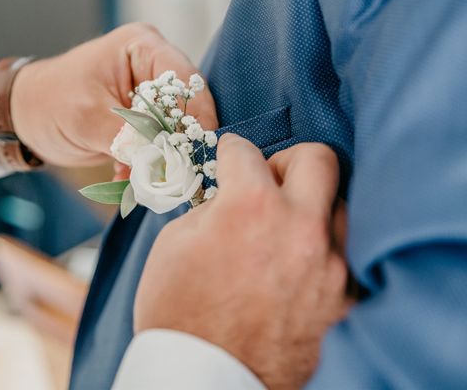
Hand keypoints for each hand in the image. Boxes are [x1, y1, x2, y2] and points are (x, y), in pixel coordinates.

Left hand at [10, 23, 217, 166]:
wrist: (25, 116)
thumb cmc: (48, 103)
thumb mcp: (87, 118)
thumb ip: (128, 138)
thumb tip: (165, 160)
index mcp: (141, 47)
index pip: (184, 81)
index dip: (197, 116)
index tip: (196, 150)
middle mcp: (151, 65)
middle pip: (186, 106)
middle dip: (178, 141)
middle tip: (174, 172)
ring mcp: (148, 92)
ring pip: (174, 128)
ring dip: (161, 156)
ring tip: (143, 180)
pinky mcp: (142, 117)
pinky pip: (159, 141)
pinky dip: (146, 162)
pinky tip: (125, 175)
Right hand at [134, 136, 350, 389]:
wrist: (202, 377)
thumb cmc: (177, 311)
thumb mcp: (174, 243)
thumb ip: (212, 207)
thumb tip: (230, 196)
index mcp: (250, 207)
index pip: (247, 151)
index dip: (230, 150)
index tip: (229, 157)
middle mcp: (299, 228)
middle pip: (318, 158)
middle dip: (288, 160)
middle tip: (267, 181)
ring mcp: (328, 266)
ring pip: (341, 204)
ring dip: (311, 205)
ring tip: (284, 226)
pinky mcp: (342, 300)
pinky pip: (344, 255)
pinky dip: (321, 249)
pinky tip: (296, 263)